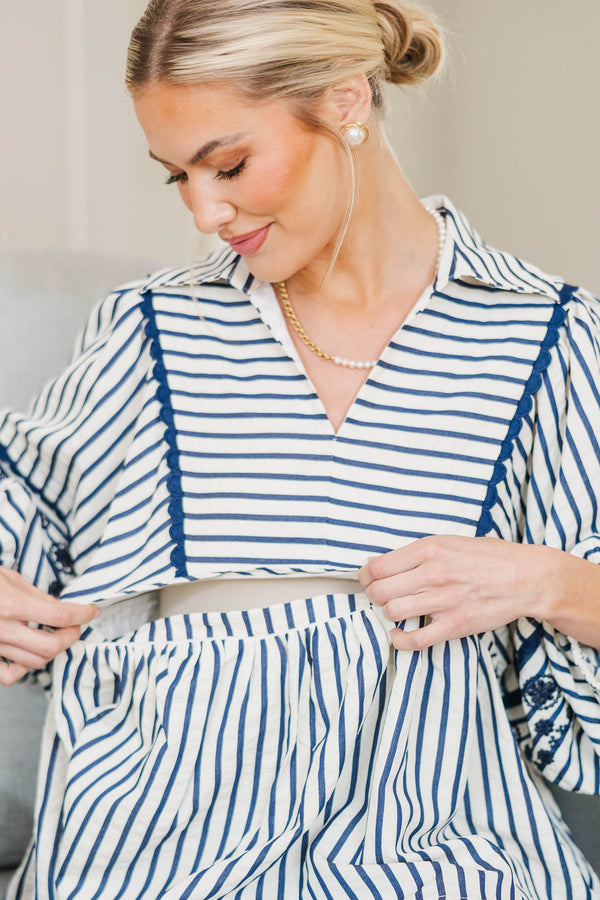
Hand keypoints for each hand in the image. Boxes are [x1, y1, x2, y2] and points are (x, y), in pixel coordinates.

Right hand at [0, 567, 99, 685]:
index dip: (83, 614)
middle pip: (51, 646)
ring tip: (55, 637)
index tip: (92, 611)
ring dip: (53, 650)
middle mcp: (1, 628)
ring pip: (35, 662)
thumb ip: (37, 596)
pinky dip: (24, 668)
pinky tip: (28, 653)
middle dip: (71, 636)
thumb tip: (63, 609)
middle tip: (76, 626)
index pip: (59, 616)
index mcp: (11, 604)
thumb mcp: (10, 578)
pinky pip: (9, 676)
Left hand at [358, 535, 561, 650]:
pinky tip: (400, 635)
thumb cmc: (490, 557)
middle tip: (381, 595)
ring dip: (389, 614)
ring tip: (397, 610)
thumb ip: (419, 552)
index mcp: (430, 549)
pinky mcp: (455, 625)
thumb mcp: (451, 542)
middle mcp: (433, 573)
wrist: (527, 578)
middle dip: (374, 594)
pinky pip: (414, 640)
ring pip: (393, 612)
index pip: (378, 566)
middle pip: (380, 591)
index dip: (365, 575)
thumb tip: (382, 562)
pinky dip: (400, 641)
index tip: (368, 579)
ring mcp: (444, 601)